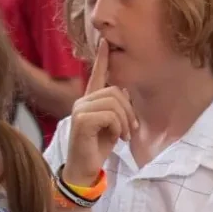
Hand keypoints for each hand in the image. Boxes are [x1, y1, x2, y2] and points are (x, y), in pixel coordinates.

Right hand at [64, 39, 137, 184]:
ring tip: (125, 136)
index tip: (105, 42)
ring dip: (125, 121)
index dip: (102, 58)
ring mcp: (80, 109)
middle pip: (115, 92)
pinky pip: (109, 116)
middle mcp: (82, 102)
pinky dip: (118, 128)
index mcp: (90, 101)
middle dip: (129, 111)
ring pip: (114, 103)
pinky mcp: (82, 120)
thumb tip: (123, 92)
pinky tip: (116, 138)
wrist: (84, 170)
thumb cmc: (97, 149)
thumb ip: (117, 110)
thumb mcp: (112, 127)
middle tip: (131, 131)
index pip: (96, 75)